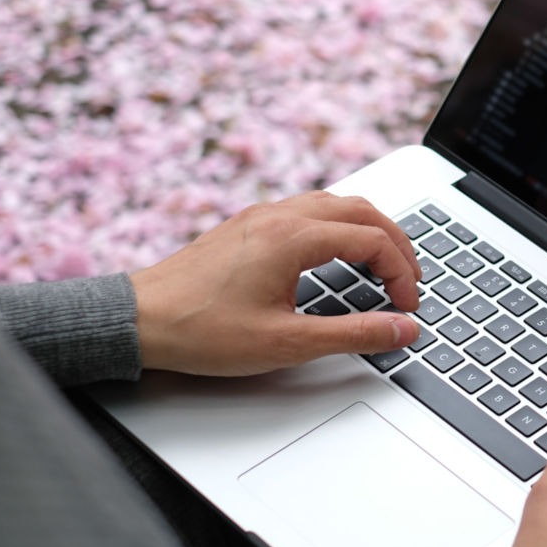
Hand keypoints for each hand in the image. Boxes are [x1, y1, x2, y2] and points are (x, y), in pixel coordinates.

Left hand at [129, 191, 421, 375]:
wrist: (136, 321)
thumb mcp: (287, 343)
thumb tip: (402, 329)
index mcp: (294, 237)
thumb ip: (353, 334)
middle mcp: (280, 216)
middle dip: (396, 243)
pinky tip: (338, 255)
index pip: (374, 240)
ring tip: (384, 264)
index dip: (402, 273)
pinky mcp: (247, 225)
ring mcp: (262, 216)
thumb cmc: (201, 331)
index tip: (407, 306)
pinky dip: (340, 226)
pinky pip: (310, 209)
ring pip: (335, 203)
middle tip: (410, 279)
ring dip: (369, 230)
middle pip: (362, 210)